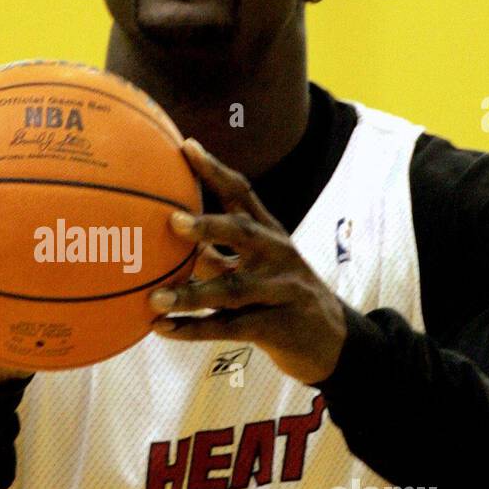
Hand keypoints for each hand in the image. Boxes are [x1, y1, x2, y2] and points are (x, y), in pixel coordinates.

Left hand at [147, 137, 347, 386]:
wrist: (333, 341)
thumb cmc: (278, 296)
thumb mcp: (255, 267)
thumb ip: (214, 253)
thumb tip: (161, 237)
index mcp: (269, 234)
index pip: (242, 194)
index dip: (214, 171)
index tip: (186, 147)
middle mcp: (276, 256)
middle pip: (243, 234)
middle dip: (209, 226)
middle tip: (173, 221)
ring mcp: (280, 291)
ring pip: (232, 290)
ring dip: (191, 295)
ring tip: (154, 299)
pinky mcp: (278, 328)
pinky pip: (230, 328)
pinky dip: (194, 329)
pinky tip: (161, 329)